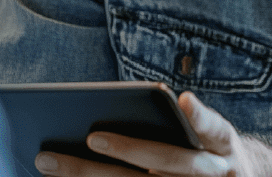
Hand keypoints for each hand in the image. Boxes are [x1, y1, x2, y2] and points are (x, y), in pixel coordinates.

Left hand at [33, 92, 271, 176]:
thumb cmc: (208, 151)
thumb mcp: (212, 136)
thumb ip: (187, 121)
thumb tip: (148, 105)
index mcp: (222, 144)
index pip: (214, 128)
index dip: (201, 118)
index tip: (183, 101)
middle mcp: (211, 172)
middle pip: (166, 163)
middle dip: (127, 150)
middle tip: (90, 136)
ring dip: (91, 176)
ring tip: (49, 162)